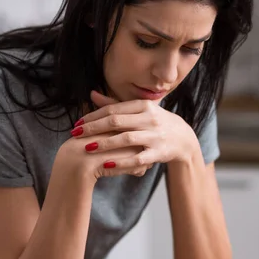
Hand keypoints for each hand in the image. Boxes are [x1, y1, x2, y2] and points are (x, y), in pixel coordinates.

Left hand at [70, 91, 198, 175]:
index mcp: (143, 106)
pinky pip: (138, 158)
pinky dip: (122, 162)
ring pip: (126, 139)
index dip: (93, 116)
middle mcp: (150, 119)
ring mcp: (155, 136)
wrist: (184, 138)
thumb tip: (91, 94)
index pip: (113, 110)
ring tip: (87, 148)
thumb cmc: (156, 122)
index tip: (77, 123)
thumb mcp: (140, 110)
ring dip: (105, 143)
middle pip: (117, 122)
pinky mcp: (159, 153)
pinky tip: (106, 164)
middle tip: (75, 134)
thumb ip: (115, 104)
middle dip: (93, 128)